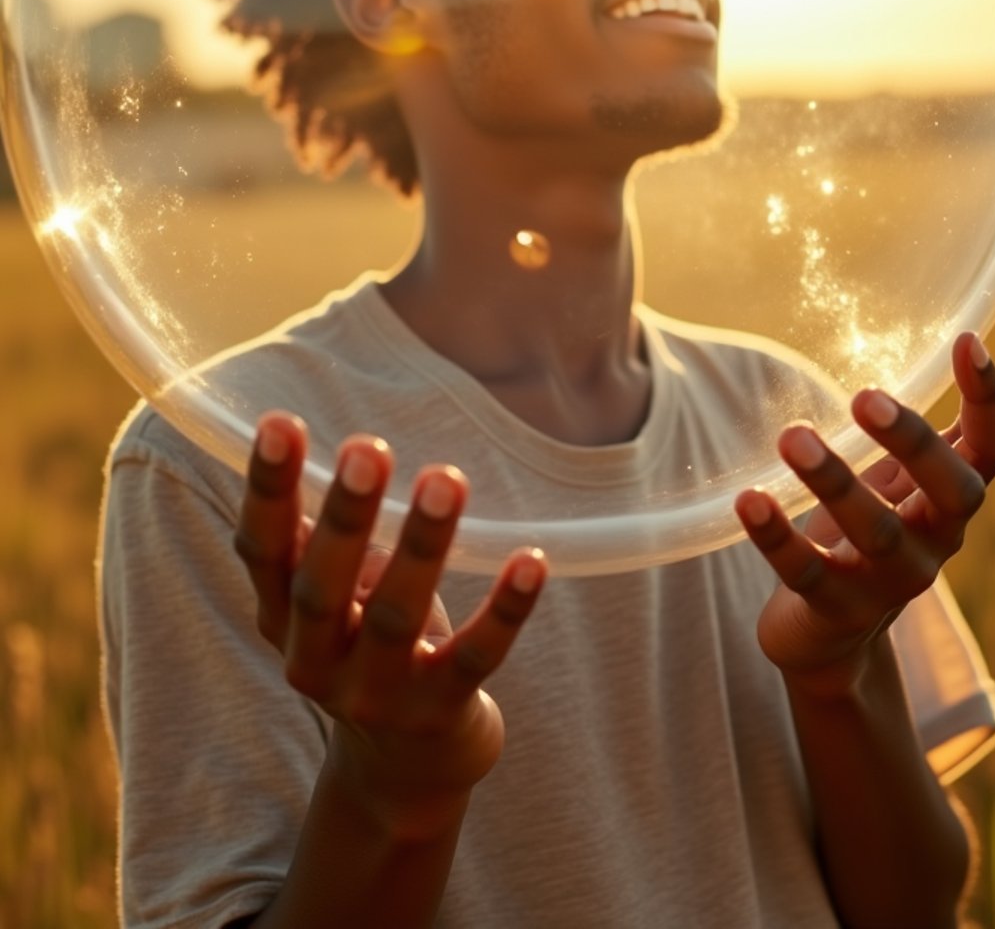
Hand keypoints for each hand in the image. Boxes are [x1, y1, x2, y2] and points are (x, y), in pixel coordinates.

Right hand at [234, 413, 546, 837]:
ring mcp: (377, 695)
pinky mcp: (440, 712)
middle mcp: (315, 662)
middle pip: (321, 588)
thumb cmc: (370, 644)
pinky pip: (476, 657)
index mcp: (280, 618)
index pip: (262, 550)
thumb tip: (352, 462)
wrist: (406, 770)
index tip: (278, 423)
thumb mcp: (335, 598)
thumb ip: (327, 540)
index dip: (267, 490)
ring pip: (396, 617)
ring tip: (446, 477)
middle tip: (368, 447)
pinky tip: (531, 561)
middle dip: (344, 516)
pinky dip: (505, 609)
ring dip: (421, 544)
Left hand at [735, 331, 994, 695]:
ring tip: (792, 436)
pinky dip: (776, 535)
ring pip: (878, 534)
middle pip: (954, 492)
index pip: (992, 449)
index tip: (965, 340)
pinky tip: (748, 500)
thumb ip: (914, 438)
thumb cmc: (865, 536)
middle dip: (913, 442)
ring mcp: (888, 583)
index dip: (989, 399)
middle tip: (863, 396)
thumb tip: (920, 347)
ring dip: (835, 481)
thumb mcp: (897, 484)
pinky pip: (806, 572)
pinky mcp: (834, 609)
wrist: (829, 638)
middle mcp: (935, 542)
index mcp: (949, 501)